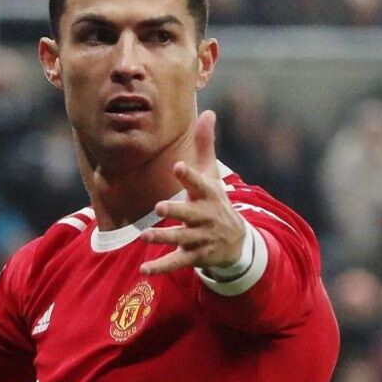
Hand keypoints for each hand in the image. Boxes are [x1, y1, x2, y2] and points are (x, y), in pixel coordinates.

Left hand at [139, 110, 245, 275]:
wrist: (236, 242)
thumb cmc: (216, 202)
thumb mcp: (212, 175)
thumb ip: (205, 145)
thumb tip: (208, 111)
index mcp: (208, 194)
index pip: (199, 183)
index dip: (189, 176)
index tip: (178, 166)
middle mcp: (205, 217)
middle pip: (190, 214)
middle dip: (176, 211)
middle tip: (160, 206)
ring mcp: (200, 238)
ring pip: (181, 239)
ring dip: (164, 238)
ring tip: (145, 236)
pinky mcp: (194, 256)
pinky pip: (176, 262)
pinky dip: (161, 268)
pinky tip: (144, 270)